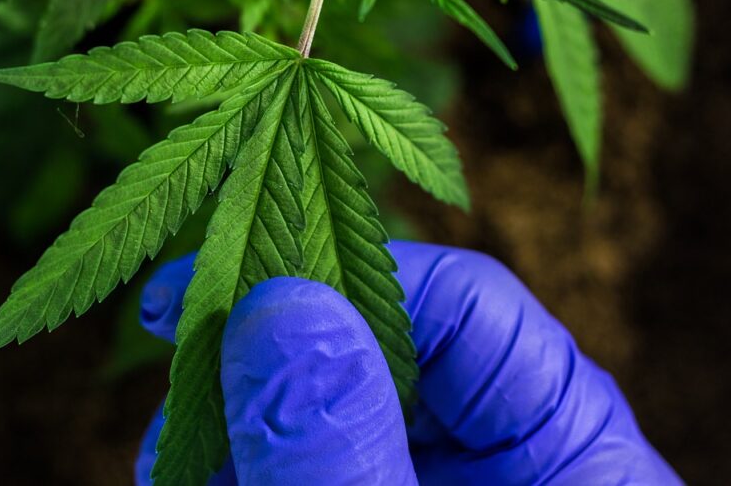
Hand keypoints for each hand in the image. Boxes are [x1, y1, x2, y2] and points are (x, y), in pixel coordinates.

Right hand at [135, 243, 680, 483]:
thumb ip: (343, 454)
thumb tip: (280, 302)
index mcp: (574, 458)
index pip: (468, 307)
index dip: (344, 271)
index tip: (230, 284)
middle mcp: (513, 463)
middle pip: (387, 349)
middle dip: (266, 346)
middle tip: (174, 342)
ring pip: (337, 410)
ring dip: (241, 411)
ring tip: (163, 439)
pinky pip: (319, 460)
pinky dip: (251, 463)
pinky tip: (193, 470)